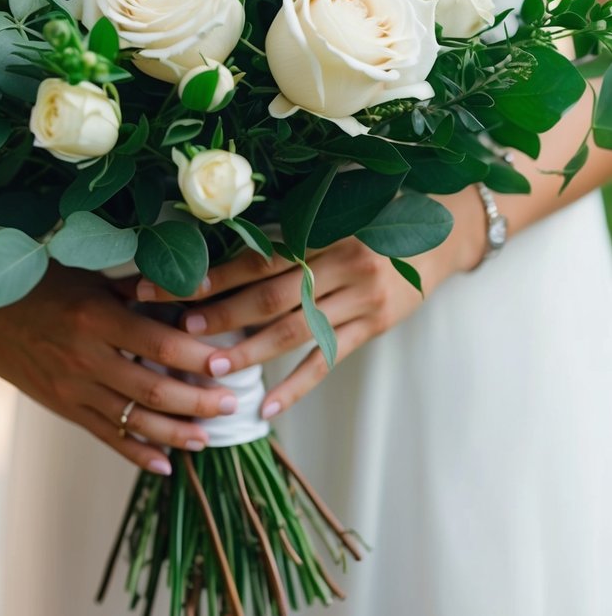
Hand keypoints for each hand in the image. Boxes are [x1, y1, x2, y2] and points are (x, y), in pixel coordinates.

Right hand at [0, 266, 238, 474]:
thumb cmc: (41, 286)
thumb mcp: (89, 276)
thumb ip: (138, 287)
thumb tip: (193, 287)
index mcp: (95, 316)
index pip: (158, 341)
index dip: (195, 355)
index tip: (226, 361)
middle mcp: (85, 356)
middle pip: (152, 386)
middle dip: (197, 399)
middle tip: (231, 403)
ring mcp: (73, 388)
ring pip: (133, 419)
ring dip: (176, 432)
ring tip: (209, 437)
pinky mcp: (64, 408)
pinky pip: (107, 437)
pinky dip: (138, 454)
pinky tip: (166, 464)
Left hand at [134, 186, 484, 420]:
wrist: (441, 228)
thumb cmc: (373, 211)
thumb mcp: (334, 208)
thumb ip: (289, 227)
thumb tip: (220, 246)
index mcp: (324, 230)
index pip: (258, 259)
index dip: (215, 277)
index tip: (174, 291)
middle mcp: (342, 264)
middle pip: (271, 297)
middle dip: (222, 316)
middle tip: (179, 334)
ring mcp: (361, 299)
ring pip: (296, 332)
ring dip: (251, 351)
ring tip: (212, 369)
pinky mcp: (375, 326)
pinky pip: (329, 360)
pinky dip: (297, 386)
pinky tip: (268, 407)